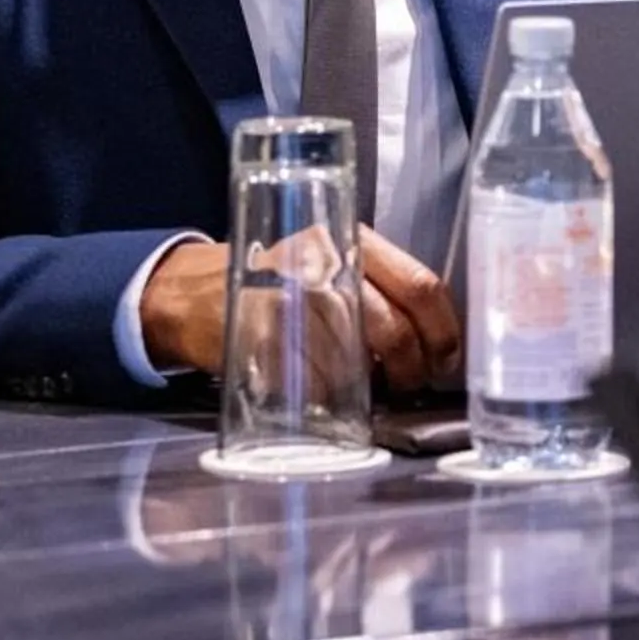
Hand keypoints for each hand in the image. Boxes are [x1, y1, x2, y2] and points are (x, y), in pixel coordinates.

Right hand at [138, 229, 462, 390]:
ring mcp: (291, 302)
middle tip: (408, 384)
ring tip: (362, 389)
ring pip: (358, 362)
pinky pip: (314, 383)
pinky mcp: (263, 339)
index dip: (444, 331)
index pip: (421, 285)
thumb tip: (430, 337)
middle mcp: (325, 266)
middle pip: (394, 330)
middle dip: (410, 370)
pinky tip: (324, 393)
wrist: (192, 292)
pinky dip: (327, 398)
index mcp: (352, 241)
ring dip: (368, 388)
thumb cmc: (275, 279)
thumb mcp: (330, 258)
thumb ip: (378, 285)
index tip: (446, 358)